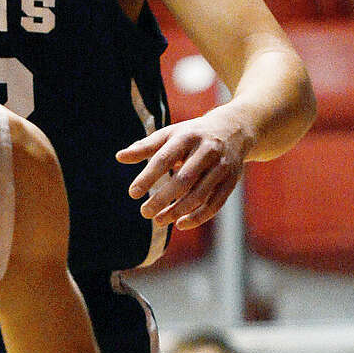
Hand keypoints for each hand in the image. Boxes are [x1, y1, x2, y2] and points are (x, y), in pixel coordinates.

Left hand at [116, 110, 253, 229]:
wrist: (234, 129)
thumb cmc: (193, 135)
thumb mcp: (170, 135)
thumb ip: (145, 147)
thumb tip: (119, 157)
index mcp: (188, 137)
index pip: (165, 158)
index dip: (148, 177)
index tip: (133, 193)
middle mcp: (207, 150)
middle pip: (184, 179)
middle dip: (163, 198)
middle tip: (144, 212)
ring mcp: (222, 166)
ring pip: (199, 194)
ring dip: (178, 211)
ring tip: (158, 220)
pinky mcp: (231, 181)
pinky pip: (215, 204)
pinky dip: (197, 217)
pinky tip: (179, 224)